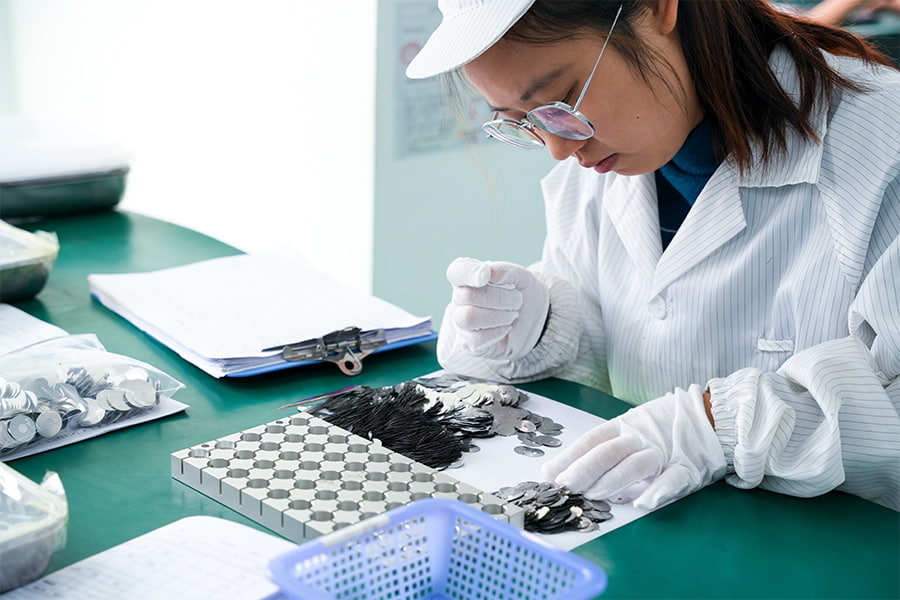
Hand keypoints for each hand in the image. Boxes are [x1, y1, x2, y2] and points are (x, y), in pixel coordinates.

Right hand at [442, 257, 549, 360]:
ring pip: (467, 318)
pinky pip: (475, 339)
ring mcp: (462, 322)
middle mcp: (460, 299)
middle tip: (517, 300)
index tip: (486, 276)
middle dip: (499, 298)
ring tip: (513, 314)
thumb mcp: (522, 277)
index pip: (456, 272)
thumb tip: (489, 273)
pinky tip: (506, 328)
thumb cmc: (522, 294)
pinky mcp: (469, 343)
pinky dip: (497, 332)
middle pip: (466, 295)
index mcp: (469, 278)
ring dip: (497, 316)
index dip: (468, 273)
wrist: (535, 320)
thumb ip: (506, 271)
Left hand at [541, 385, 725, 509]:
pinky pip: (673, 479)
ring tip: (594, 495)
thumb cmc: (665, 428)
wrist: (712, 417)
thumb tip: (576, 474)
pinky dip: (658, 491)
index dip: (569, 456)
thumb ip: (609, 451)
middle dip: (583, 470)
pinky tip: (643, 502)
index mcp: (625, 427)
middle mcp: (641, 436)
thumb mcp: (633, 431)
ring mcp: (664, 451)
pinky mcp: (688, 466)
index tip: (548, 472)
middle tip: (564, 486)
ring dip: (613, 480)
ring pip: (636, 464)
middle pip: (608, 451)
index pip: (591, 441)